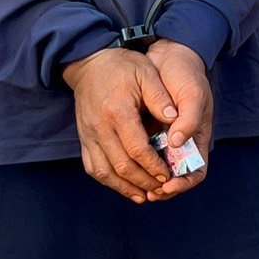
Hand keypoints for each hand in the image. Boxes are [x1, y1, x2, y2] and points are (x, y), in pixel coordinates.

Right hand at [63, 47, 177, 203]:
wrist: (90, 62)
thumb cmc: (122, 67)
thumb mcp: (146, 73)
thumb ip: (160, 97)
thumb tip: (175, 119)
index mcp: (118, 112)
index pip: (137, 149)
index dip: (153, 166)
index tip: (168, 173)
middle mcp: (99, 127)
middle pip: (121, 166)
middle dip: (144, 181)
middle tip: (161, 187)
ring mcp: (88, 135)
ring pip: (104, 172)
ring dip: (125, 187)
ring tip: (144, 195)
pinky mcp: (84, 138)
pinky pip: (92, 167)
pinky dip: (108, 181)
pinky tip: (123, 187)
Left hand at [144, 39, 212, 200]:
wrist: (168, 57)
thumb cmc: (186, 76)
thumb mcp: (193, 94)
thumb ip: (189, 119)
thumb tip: (177, 143)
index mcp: (197, 139)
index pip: (196, 172)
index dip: (183, 183)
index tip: (167, 185)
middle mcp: (181, 145)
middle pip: (175, 178)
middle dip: (162, 189)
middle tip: (148, 192)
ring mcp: (164, 141)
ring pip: (157, 171)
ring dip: (147, 182)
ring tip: (135, 186)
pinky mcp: (147, 134)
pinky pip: (142, 157)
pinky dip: (135, 167)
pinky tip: (123, 169)